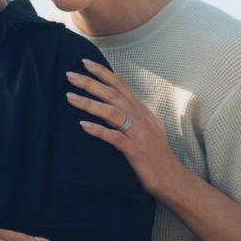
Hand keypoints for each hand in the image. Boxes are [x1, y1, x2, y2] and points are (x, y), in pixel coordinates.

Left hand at [66, 58, 183, 196]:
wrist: (172, 178)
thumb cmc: (155, 154)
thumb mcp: (147, 128)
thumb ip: (134, 114)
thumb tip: (117, 103)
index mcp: (142, 111)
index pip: (121, 86)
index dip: (103, 73)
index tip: (85, 62)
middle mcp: (141, 119)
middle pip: (113, 95)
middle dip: (90, 83)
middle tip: (69, 75)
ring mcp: (139, 134)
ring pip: (112, 113)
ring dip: (89, 103)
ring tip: (69, 97)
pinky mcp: (135, 151)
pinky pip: (115, 138)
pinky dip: (99, 130)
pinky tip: (83, 125)